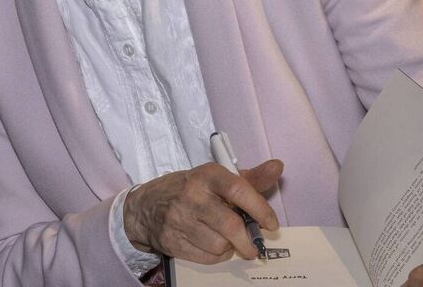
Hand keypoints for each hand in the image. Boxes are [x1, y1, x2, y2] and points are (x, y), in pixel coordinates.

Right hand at [122, 159, 282, 264]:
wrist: (145, 206)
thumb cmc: (189, 191)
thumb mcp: (216, 179)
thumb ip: (250, 178)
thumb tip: (277, 167)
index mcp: (206, 176)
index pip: (238, 190)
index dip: (260, 209)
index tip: (271, 224)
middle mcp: (191, 195)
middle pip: (230, 225)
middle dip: (247, 241)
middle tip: (252, 245)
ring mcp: (178, 218)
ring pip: (219, 245)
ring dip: (228, 247)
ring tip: (223, 239)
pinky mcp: (171, 240)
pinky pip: (206, 257)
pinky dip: (214, 255)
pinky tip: (208, 244)